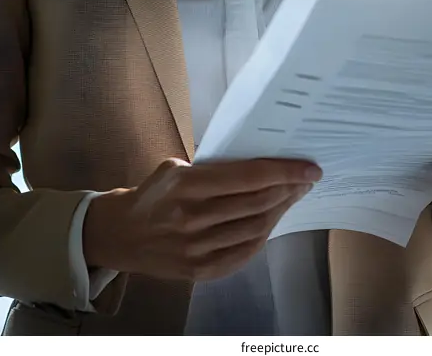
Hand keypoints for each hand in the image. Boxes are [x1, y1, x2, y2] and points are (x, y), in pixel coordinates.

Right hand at [83, 156, 321, 281]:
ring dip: (280, 211)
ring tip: (294, 196)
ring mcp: (196, 248)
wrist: (122, 234)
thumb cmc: (154, 193)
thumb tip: (258, 159)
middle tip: (306, 179)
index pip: (248, 177)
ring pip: (254, 228)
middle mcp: (192, 218)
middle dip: (289, 189)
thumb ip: (212, 166)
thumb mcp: (175, 167)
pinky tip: (273, 220)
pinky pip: (243, 254)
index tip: (309, 168)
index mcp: (187, 185)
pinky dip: (263, 236)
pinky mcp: (198, 271)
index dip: (283, 172)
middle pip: (256, 203)